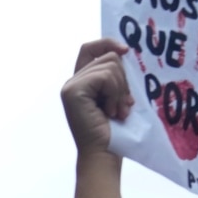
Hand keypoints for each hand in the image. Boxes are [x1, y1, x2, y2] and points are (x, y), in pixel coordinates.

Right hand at [62, 39, 133, 154]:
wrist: (104, 155)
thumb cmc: (114, 132)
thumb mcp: (117, 96)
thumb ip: (115, 77)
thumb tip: (124, 52)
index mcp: (82, 82)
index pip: (91, 48)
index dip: (108, 43)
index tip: (126, 50)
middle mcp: (73, 81)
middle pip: (108, 57)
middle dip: (123, 80)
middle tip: (123, 105)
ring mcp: (71, 86)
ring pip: (110, 65)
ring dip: (120, 90)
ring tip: (117, 111)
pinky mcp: (73, 91)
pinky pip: (105, 77)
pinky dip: (115, 94)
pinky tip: (110, 112)